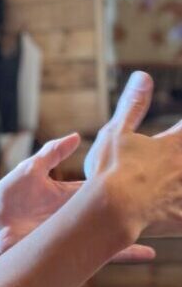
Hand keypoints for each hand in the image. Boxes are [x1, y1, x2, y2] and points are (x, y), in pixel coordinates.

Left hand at [0, 132, 153, 266]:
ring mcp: (77, 231)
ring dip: (136, 225)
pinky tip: (148, 252)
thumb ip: (51, 154)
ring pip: (112, 228)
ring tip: (164, 222)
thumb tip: (76, 135)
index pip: (100, 183)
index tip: (143, 168)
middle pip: (112, 205)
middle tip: (161, 193)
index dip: (119, 177)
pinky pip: (102, 252)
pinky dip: (125, 252)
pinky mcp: (73, 248)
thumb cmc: (4, 199)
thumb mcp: (28, 171)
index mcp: (69, 193)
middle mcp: (78, 212)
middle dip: (135, 201)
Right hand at [84, 72, 181, 238]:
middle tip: (175, 158)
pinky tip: (177, 210)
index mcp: (174, 144)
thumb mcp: (117, 131)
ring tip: (177, 178)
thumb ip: (133, 104)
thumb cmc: (112, 169)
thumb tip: (142, 75)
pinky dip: (181, 211)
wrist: (112, 210)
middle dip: (181, 153)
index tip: (180, 131)